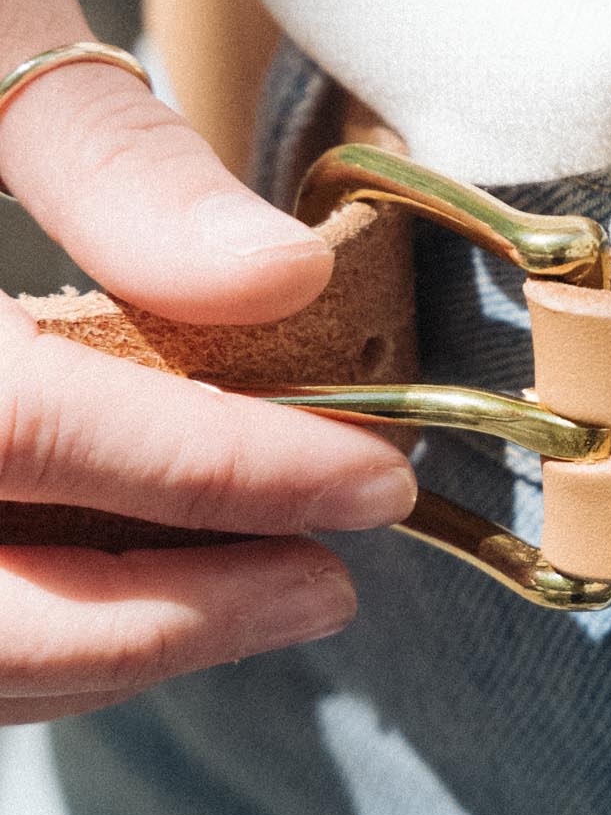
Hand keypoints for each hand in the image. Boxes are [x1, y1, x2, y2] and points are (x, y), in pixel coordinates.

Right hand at [0, 0, 413, 718]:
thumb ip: (108, 161)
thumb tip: (283, 279)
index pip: (11, 425)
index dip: (210, 469)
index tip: (370, 478)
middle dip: (169, 611)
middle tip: (333, 575)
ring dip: (106, 653)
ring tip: (270, 594)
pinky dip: (25, 646)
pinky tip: (137, 596)